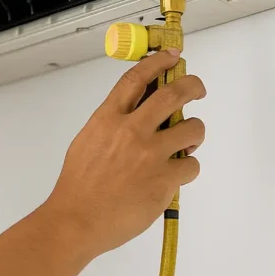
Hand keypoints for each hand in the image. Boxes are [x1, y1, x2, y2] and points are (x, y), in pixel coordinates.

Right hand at [43, 49, 205, 256]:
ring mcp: (151, 154)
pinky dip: (187, 167)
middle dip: (192, 86)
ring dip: (194, 131)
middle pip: (173, 94)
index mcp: (108, 119)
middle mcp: (131, 131)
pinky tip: (173, 175)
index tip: (172, 56)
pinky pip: (191, 164)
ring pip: (193, 128)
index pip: (136, 79)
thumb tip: (140, 114)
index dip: (158, 62)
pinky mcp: (165, 179)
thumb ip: (113, 125)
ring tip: (185, 142)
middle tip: (197, 89)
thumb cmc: (78, 185)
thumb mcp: (88, 142)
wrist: (77, 219)